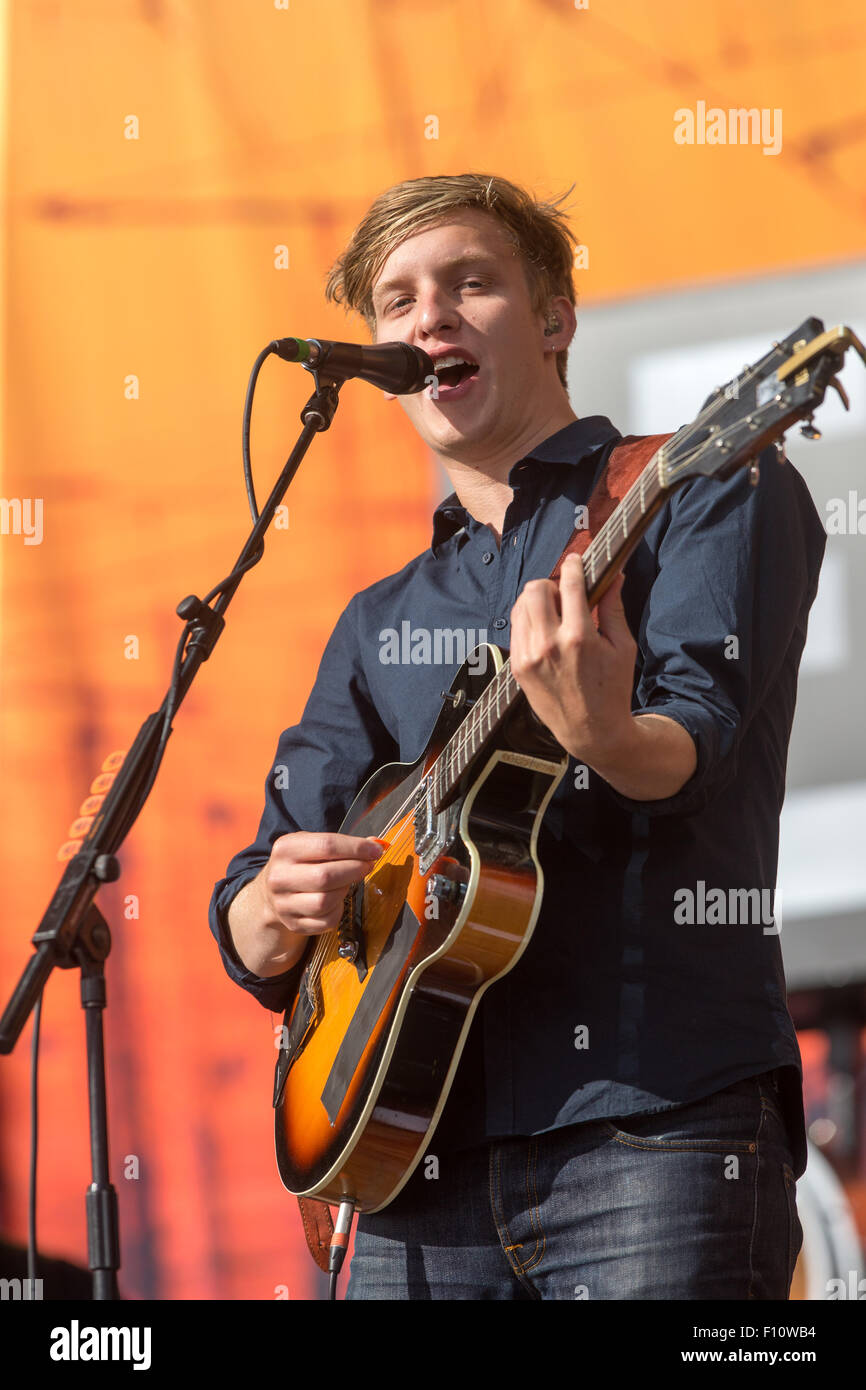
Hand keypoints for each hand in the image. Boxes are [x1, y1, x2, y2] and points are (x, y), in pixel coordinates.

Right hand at [261, 831, 383, 936]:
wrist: (271, 892)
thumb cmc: (299, 864)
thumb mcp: (311, 845)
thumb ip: (341, 844)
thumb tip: (374, 846)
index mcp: (285, 849)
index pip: (326, 846)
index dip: (356, 848)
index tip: (375, 850)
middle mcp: (280, 877)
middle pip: (326, 876)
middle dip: (355, 870)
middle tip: (367, 866)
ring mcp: (284, 904)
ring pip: (326, 901)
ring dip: (345, 891)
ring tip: (347, 882)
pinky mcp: (293, 924)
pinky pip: (326, 921)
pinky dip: (339, 910)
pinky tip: (336, 900)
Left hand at [509, 553, 635, 767]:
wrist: (591, 731)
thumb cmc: (612, 690)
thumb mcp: (622, 647)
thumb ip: (613, 608)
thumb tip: (614, 576)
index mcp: (580, 637)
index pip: (569, 583)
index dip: (573, 565)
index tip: (576, 560)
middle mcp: (549, 644)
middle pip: (535, 588)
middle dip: (551, 583)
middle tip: (564, 594)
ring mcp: (529, 656)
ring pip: (521, 605)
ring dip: (537, 600)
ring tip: (554, 612)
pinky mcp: (518, 667)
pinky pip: (515, 627)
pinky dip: (528, 620)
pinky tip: (545, 629)